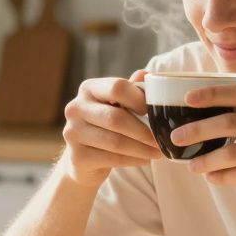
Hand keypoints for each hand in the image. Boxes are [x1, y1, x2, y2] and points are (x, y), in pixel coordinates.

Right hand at [60, 69, 161, 186]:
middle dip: (144, 131)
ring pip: (116, 142)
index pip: (117, 87)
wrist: (84, 157)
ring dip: (142, 148)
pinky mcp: (77, 157)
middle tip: (163, 138)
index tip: (156, 111)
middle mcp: (75, 108)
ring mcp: (73, 133)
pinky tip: (145, 159)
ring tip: (159, 151)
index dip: (139, 99)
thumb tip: (147, 75)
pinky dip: (133, 160)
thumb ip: (132, 90)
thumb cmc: (107, 125)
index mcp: (88, 89)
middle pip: (116, 118)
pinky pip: (112, 159)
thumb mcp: (118, 104)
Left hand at [170, 84, 235, 212]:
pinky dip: (225, 177)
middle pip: (230, 122)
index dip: (212, 94)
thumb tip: (223, 116)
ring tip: (189, 165)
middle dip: (198, 129)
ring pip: (234, 152)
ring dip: (207, 159)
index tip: (188, 98)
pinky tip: (212, 179)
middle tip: (175, 136)